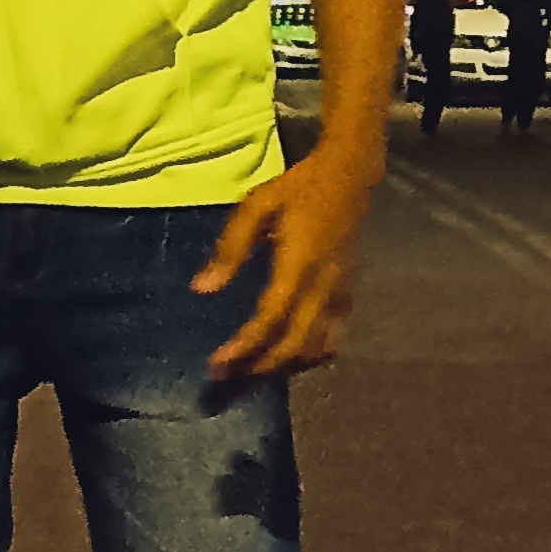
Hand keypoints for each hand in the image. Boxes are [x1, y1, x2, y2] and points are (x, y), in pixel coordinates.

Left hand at [192, 143, 375, 377]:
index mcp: (298, 265)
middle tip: (228, 376)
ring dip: (285, 363)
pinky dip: (311, 351)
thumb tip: (202, 288)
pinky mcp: (347, 290)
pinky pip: (333, 333)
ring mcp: (340, 291)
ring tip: (254, 368)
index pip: (270, 319)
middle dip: (261, 364)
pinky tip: (291, 355)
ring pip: (317, 345)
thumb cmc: (297, 188)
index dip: (244, 346)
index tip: (217, 363)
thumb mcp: (256, 206)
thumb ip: (230, 248)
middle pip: (295, 343)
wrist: (348, 175)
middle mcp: (323, 286)